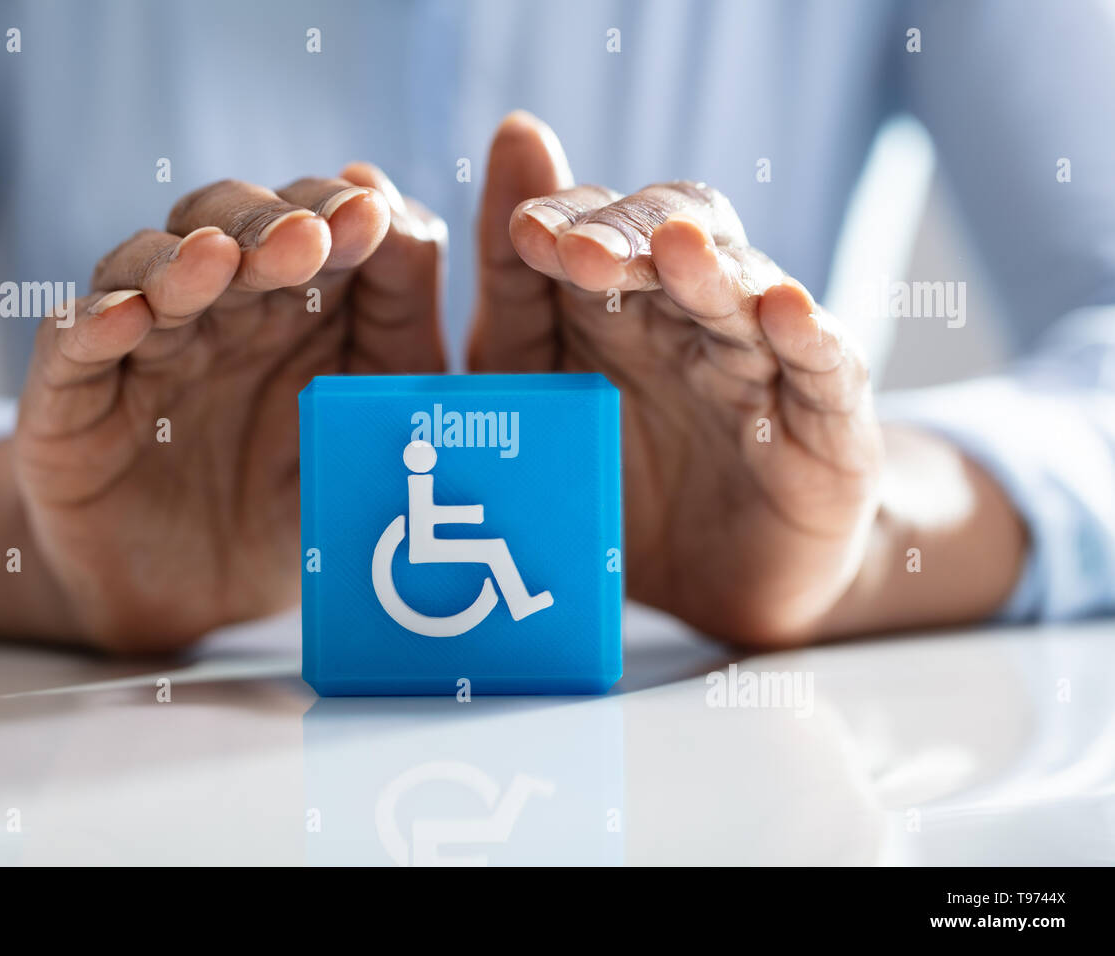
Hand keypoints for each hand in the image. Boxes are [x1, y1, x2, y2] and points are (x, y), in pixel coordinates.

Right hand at [0, 165, 445, 649]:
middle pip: (227, 227)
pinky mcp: (72, 398)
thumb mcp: (371, 418)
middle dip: (265, 225)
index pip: (311, 221)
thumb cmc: (297, 498)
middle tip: (304, 238)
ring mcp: (142, 345)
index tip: (366, 212)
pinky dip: (93, 324)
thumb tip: (403, 216)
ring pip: (147, 270)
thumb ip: (402, 327)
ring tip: (217, 259)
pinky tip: (125, 316)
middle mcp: (217, 307)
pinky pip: (71, 346)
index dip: (333, 209)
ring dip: (182, 261)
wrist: (201, 600)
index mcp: (298, 300)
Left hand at [469, 113, 883, 642]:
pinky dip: (809, 336)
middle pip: (666, 242)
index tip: (524, 229)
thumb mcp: (548, 413)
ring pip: (740, 293)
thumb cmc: (624, 482)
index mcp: (613, 309)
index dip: (558, 221)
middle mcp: (688, 318)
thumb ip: (512, 332)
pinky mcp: (828, 421)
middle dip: (623, 238)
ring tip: (678, 250)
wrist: (726, 578)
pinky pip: (824, 370)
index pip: (588, 235)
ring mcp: (761, 362)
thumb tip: (457, 236)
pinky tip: (785, 310)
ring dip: (708, 269)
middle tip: (579, 250)